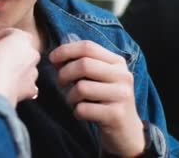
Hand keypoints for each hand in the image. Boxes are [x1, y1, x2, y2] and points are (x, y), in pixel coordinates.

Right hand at [0, 28, 39, 106]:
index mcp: (23, 38)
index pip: (9, 32)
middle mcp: (32, 52)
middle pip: (18, 49)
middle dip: (5, 52)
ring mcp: (34, 70)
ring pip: (22, 66)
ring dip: (11, 67)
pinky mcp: (31, 86)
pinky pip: (24, 83)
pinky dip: (16, 84)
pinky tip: (7, 85)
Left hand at [49, 40, 144, 156]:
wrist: (126, 130)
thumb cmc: (105, 100)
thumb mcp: (98, 78)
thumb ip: (81, 64)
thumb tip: (56, 56)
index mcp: (117, 62)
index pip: (88, 47)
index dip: (66, 50)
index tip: (52, 58)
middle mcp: (123, 76)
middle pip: (84, 65)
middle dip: (64, 73)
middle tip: (61, 83)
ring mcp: (122, 95)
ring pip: (82, 87)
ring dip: (70, 96)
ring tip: (74, 101)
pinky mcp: (116, 115)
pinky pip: (83, 109)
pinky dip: (76, 111)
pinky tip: (82, 113)